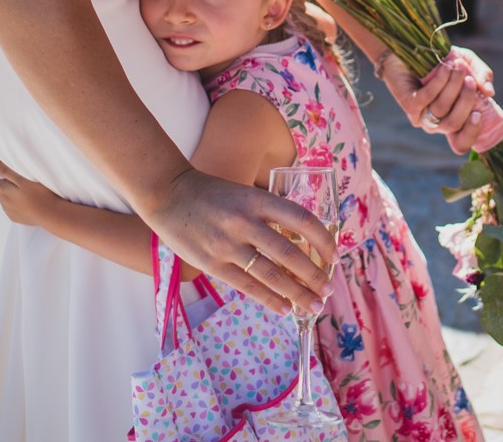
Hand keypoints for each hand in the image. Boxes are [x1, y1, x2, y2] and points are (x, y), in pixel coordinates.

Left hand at [0, 158, 63, 227]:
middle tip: (10, 174)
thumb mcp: (23, 180)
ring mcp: (9, 211)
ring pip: (2, 198)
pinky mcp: (15, 218)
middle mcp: (3, 202)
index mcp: (4, 190)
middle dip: (0, 180)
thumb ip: (7, 171)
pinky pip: (8, 207)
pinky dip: (11, 201)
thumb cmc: (40, 195)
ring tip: (18, 186)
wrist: (51, 215)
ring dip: (6, 191)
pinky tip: (21, 199)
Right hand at [142, 165, 332, 315]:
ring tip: (313, 306)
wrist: (167, 194)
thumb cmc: (211, 194)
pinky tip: (284, 309)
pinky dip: (269, 299)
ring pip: (272, 275)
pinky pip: (247, 286)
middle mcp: (245, 221)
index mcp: (257, 199)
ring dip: (297, 294)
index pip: (301, 219)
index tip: (335, 256)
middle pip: (290, 254)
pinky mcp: (212, 264)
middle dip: (315, 276)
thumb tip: (299, 243)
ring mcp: (228, 245)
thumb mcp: (245, 194)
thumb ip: (268, 214)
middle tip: (328, 290)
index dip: (323, 240)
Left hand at [380, 49, 502, 153]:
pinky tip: (445, 67)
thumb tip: (490, 92)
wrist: (411, 47)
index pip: (460, 143)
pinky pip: (426, 98)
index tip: (478, 114)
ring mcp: (421, 115)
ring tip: (458, 66)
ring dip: (452, 87)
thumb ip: (482, 75)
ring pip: (441, 109)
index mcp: (452, 120)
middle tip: (470, 80)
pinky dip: (439, 82)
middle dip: (465, 101)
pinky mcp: (408, 104)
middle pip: (454, 124)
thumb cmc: (444, 59)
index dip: (471, 134)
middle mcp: (436, 123)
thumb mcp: (468, 63)